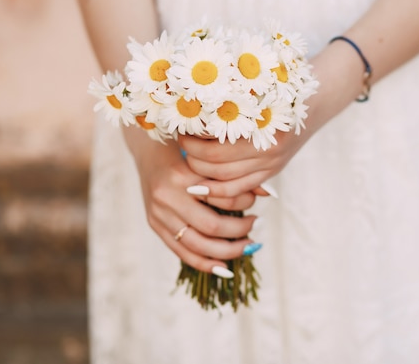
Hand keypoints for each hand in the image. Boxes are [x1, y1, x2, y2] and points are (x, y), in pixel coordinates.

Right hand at [125, 127, 258, 274]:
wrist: (149, 151)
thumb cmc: (186, 152)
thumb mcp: (209, 158)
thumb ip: (234, 176)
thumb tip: (269, 192)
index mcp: (183, 176)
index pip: (222, 197)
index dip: (245, 202)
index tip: (255, 203)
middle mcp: (168, 196)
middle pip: (211, 226)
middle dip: (238, 231)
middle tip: (255, 226)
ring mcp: (159, 214)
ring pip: (197, 244)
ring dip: (226, 251)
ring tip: (246, 246)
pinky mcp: (155, 226)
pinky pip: (182, 252)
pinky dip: (204, 263)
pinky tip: (223, 268)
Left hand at [177, 49, 355, 196]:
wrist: (319, 98)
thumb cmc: (284, 85)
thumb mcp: (258, 87)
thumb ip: (230, 99)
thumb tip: (189, 104)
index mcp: (262, 131)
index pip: (214, 151)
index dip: (190, 143)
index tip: (179, 128)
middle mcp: (268, 153)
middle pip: (216, 167)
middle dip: (191, 156)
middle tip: (180, 140)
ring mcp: (271, 165)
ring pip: (225, 182)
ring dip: (201, 173)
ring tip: (188, 157)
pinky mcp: (272, 172)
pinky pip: (240, 189)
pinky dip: (218, 190)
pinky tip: (202, 184)